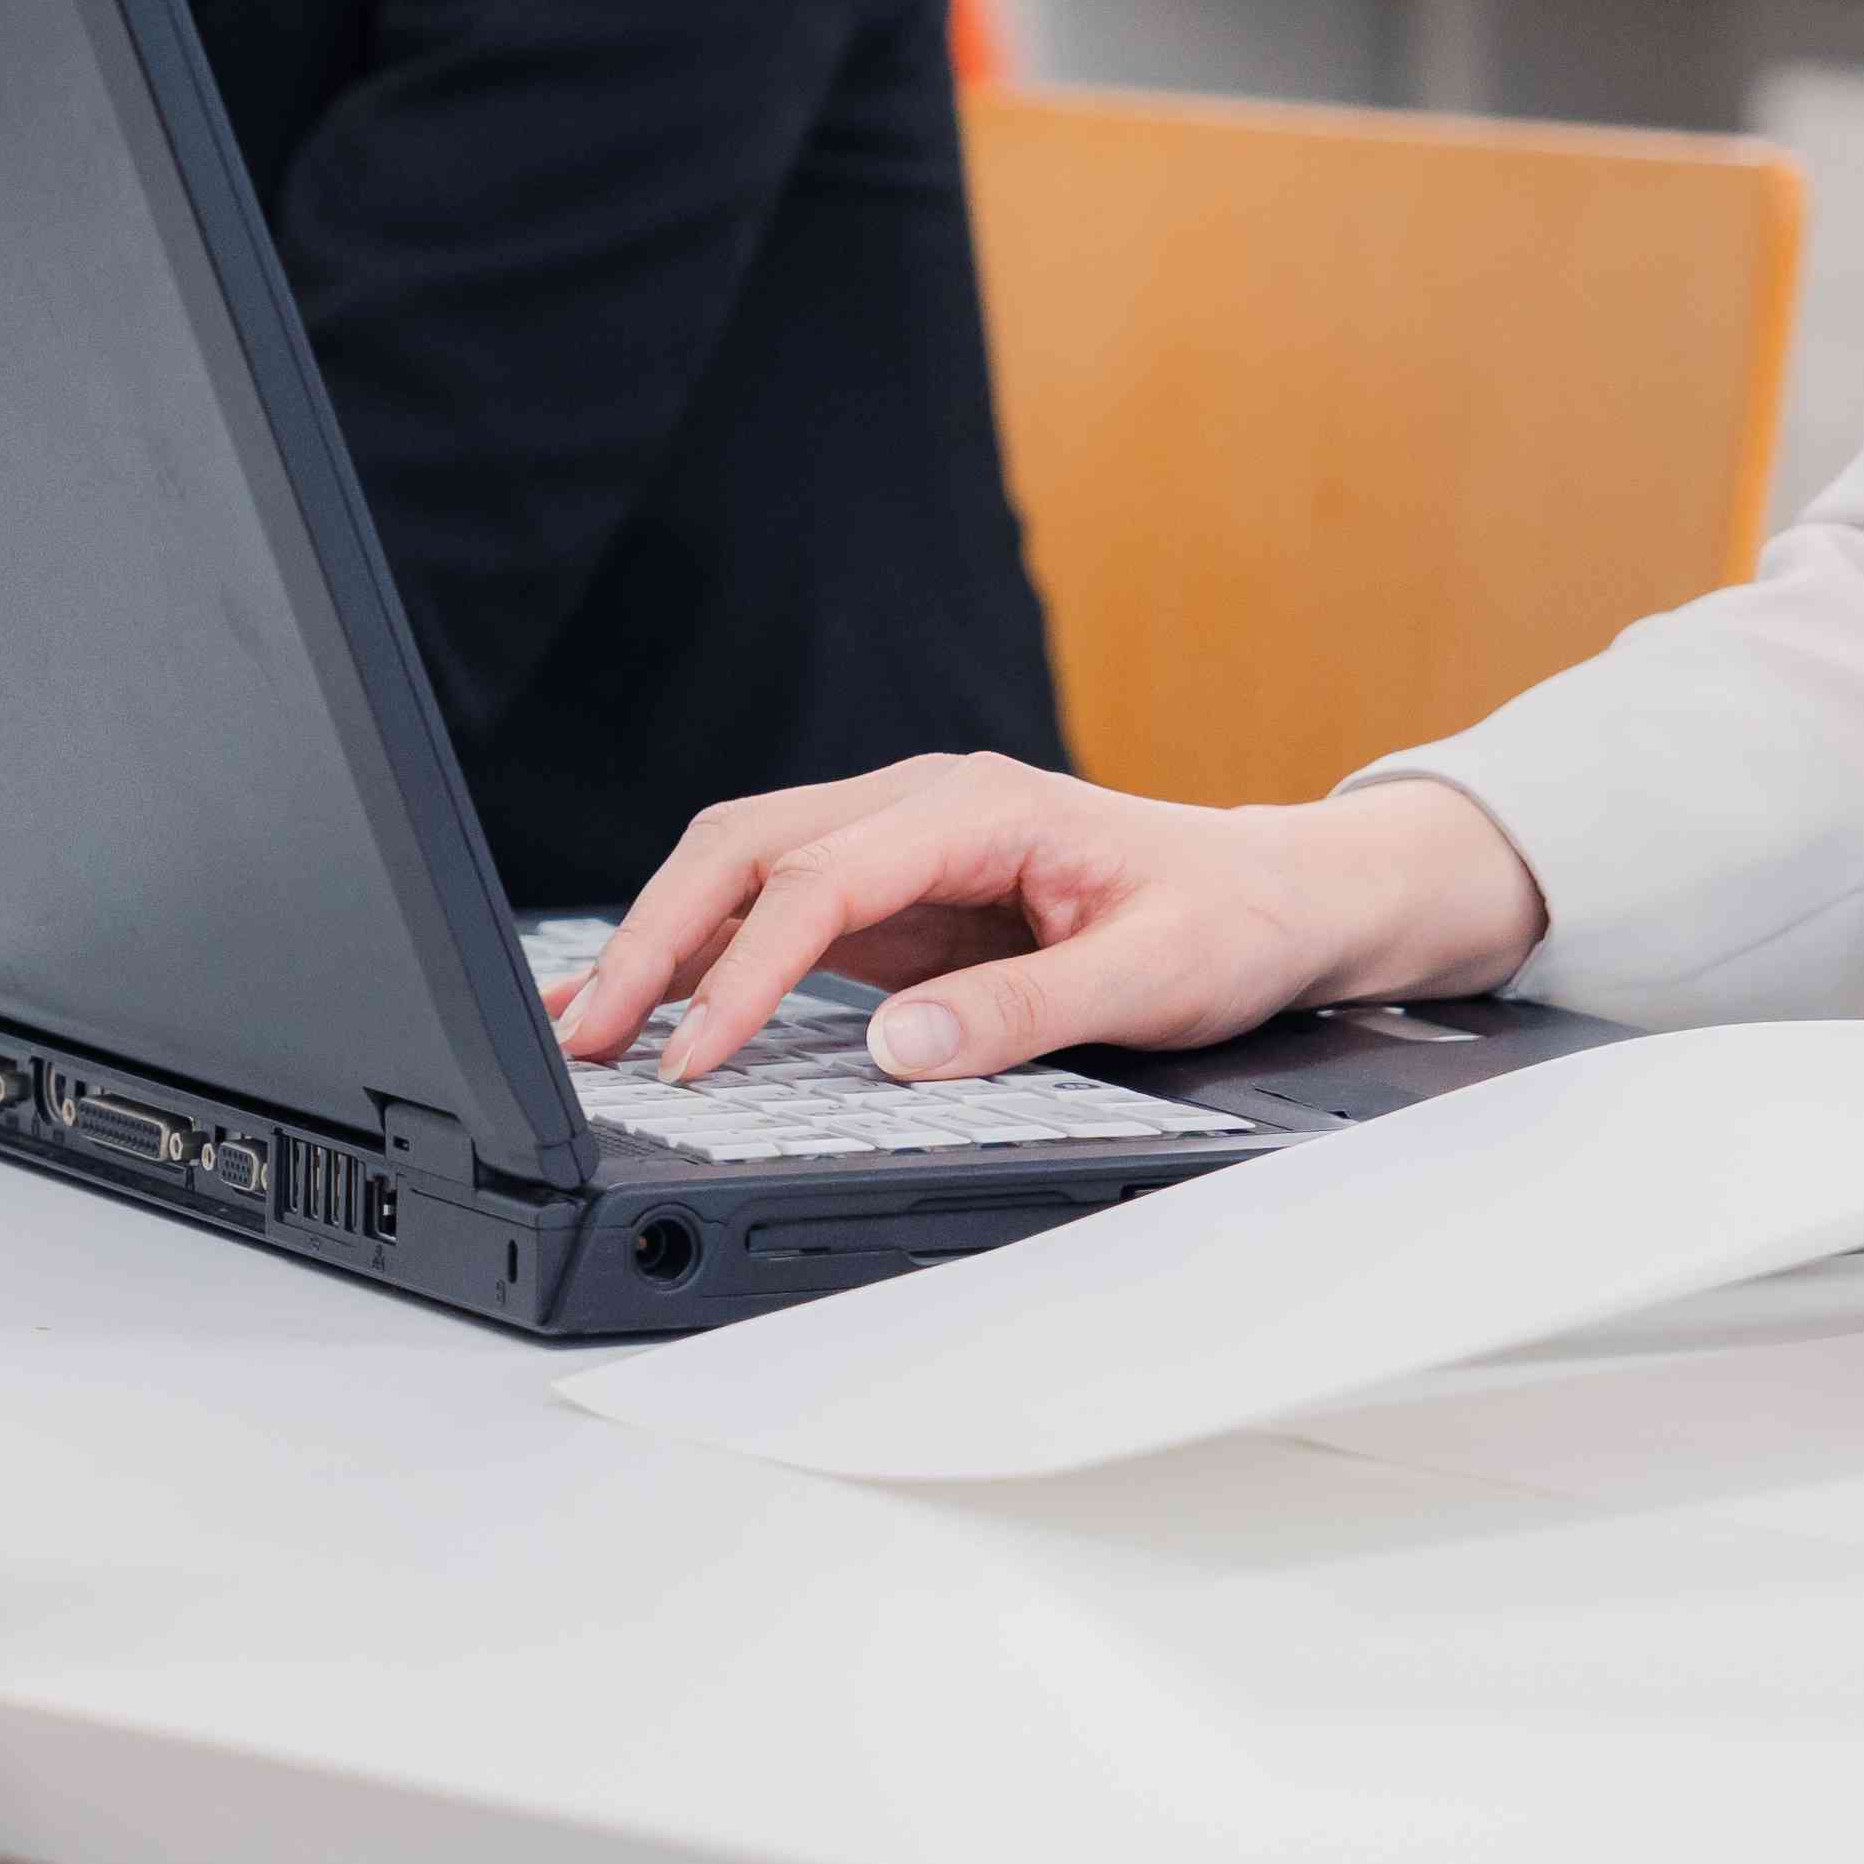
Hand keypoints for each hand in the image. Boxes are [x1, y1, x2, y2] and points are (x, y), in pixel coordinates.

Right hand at [545, 751, 1550, 1086]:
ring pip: (740, 870)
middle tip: (590, 1039)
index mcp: (974, 807)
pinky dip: (701, 955)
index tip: (696, 1056)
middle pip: (745, 849)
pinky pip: (772, 912)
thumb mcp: (1154, 976)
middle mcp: (920, 808)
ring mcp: (899, 848)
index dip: (747, 971)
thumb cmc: (1230, 921)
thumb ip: (1027, 1011)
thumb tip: (906, 1048)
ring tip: (583, 1026)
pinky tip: (648, 1003)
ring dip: (660, 942)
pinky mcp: (894, 898)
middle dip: (656, 940)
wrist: (1280, 896)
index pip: (821, 878)